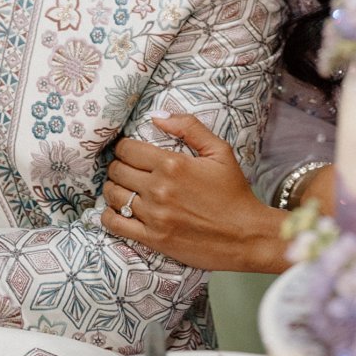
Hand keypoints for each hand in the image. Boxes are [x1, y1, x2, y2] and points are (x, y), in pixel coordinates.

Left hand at [101, 114, 289, 273]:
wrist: (246, 235)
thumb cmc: (234, 192)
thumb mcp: (219, 151)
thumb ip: (189, 127)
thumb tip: (157, 116)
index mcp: (172, 164)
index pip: (127, 149)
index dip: (124, 147)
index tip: (130, 151)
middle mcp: (159, 188)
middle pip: (117, 171)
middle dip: (118, 166)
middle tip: (127, 169)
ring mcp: (154, 215)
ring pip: (113, 196)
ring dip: (113, 189)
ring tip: (123, 188)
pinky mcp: (153, 239)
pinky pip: (115, 224)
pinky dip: (109, 216)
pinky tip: (118, 211)